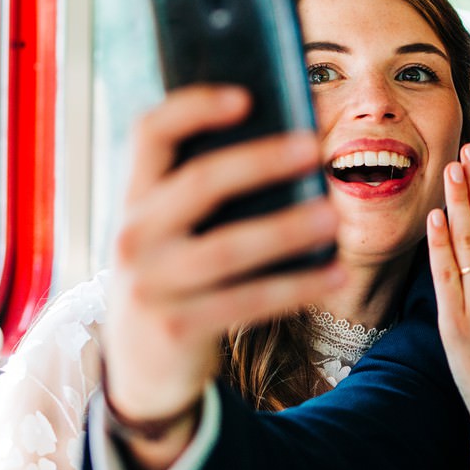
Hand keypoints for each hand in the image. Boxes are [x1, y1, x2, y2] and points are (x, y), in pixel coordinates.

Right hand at [102, 86, 343, 459]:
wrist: (139, 372)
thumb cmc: (173, 280)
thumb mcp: (168, 234)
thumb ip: (201, 194)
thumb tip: (284, 144)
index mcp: (134, 199)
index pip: (149, 133)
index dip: (194, 106)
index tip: (246, 96)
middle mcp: (132, 236)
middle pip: (199, 182)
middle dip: (261, 161)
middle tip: (314, 148)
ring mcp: (152, 284)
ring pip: (231, 247)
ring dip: (289, 228)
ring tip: (335, 214)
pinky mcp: (178, 328)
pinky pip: (249, 300)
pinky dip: (298, 286)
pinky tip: (336, 273)